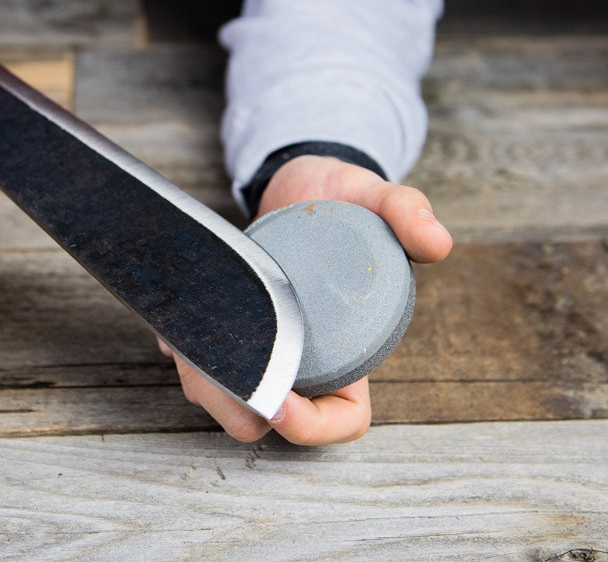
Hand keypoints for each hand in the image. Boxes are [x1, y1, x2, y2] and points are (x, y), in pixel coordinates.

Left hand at [159, 155, 452, 443]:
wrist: (303, 182)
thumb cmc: (347, 199)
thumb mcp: (381, 196)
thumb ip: (407, 213)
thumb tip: (437, 242)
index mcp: (350, 348)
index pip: (342, 419)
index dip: (312, 426)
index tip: (279, 400)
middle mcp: (305, 358)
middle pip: (269, 418)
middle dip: (232, 402)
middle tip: (205, 364)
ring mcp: (266, 346)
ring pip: (227, 396)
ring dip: (201, 379)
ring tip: (182, 342)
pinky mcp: (231, 327)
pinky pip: (203, 360)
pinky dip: (183, 349)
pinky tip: (171, 325)